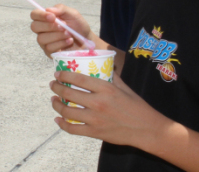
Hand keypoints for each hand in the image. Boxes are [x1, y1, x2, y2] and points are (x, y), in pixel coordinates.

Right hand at [30, 4, 91, 56]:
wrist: (86, 40)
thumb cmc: (78, 26)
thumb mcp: (73, 14)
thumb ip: (61, 9)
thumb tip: (48, 9)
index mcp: (46, 18)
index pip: (34, 14)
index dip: (40, 15)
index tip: (52, 17)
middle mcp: (42, 30)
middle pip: (34, 26)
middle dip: (49, 26)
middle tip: (63, 26)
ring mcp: (44, 42)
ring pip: (41, 38)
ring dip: (57, 35)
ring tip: (69, 34)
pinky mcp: (49, 52)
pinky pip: (49, 48)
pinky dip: (61, 43)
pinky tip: (69, 41)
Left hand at [50, 71, 167, 148]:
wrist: (146, 129)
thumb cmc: (137, 106)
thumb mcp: (124, 87)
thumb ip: (111, 77)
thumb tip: (102, 65)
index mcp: (106, 89)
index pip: (79, 79)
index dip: (64, 75)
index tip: (57, 74)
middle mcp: (98, 103)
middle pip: (69, 93)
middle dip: (56, 88)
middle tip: (53, 85)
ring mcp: (95, 119)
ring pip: (67, 111)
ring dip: (56, 105)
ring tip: (53, 100)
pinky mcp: (95, 132)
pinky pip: (72, 129)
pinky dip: (62, 124)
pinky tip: (58, 119)